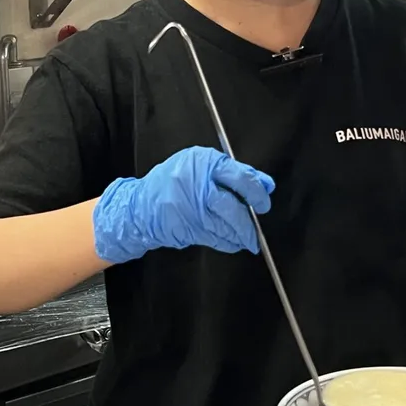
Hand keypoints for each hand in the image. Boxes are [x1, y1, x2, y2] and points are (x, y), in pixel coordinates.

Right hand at [93, 146, 273, 264]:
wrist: (141, 206)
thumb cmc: (174, 182)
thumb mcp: (202, 166)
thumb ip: (234, 173)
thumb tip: (265, 184)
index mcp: (202, 163)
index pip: (238, 176)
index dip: (255, 192)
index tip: (264, 201)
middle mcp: (195, 184)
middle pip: (231, 206)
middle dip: (248, 222)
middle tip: (256, 229)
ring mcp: (189, 208)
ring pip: (224, 226)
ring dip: (240, 236)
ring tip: (248, 239)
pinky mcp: (186, 228)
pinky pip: (214, 238)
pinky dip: (227, 242)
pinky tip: (233, 242)